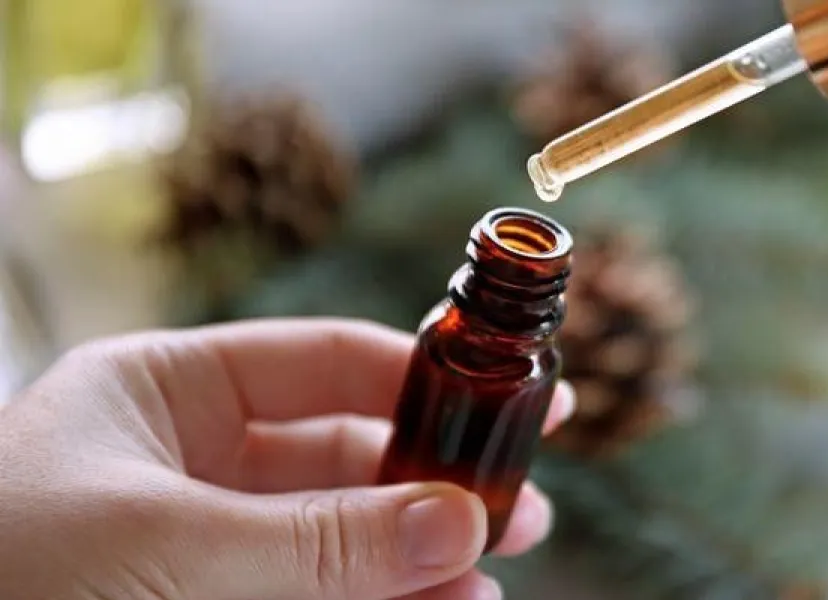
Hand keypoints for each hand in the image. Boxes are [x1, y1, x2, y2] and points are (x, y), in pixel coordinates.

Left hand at [0, 319, 575, 599]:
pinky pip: (313, 595)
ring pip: (336, 539)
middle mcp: (186, 463)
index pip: (321, 362)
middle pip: (343, 456)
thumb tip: (461, 521)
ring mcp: (197, 545)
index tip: (513, 395)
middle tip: (518, 508)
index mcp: (161, 395)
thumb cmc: (4, 581)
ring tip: (488, 579)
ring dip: (416, 556)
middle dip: (433, 481)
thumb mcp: (167, 549)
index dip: (424, 374)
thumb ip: (320, 540)